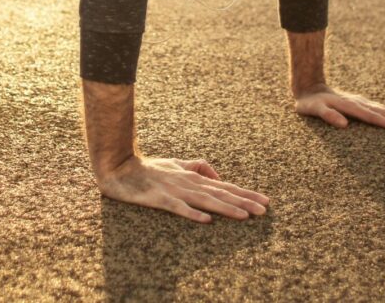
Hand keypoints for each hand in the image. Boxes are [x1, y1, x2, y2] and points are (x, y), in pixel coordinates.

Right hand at [97, 155, 269, 222]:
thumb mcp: (176, 163)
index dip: (245, 193)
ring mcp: (174, 190)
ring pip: (205, 200)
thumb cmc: (148, 168)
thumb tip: (217, 175)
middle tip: (264, 210)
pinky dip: (192, 213)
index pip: (225, 186)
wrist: (120, 168)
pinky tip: (206, 220)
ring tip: (245, 216)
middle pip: (220, 193)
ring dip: (226, 208)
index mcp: (193, 176)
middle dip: (244, 201)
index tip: (265, 201)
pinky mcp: (159, 198)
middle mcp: (188, 182)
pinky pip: (178, 207)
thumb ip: (197, 166)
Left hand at [293, 84, 384, 131]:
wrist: (309, 86)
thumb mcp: (313, 109)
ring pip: (384, 109)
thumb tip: (344, 124)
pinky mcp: (360, 102)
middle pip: (382, 112)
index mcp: (349, 106)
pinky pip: (380, 107)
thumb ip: (327, 115)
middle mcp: (358, 102)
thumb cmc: (309, 102)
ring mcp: (360, 101)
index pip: (372, 116)